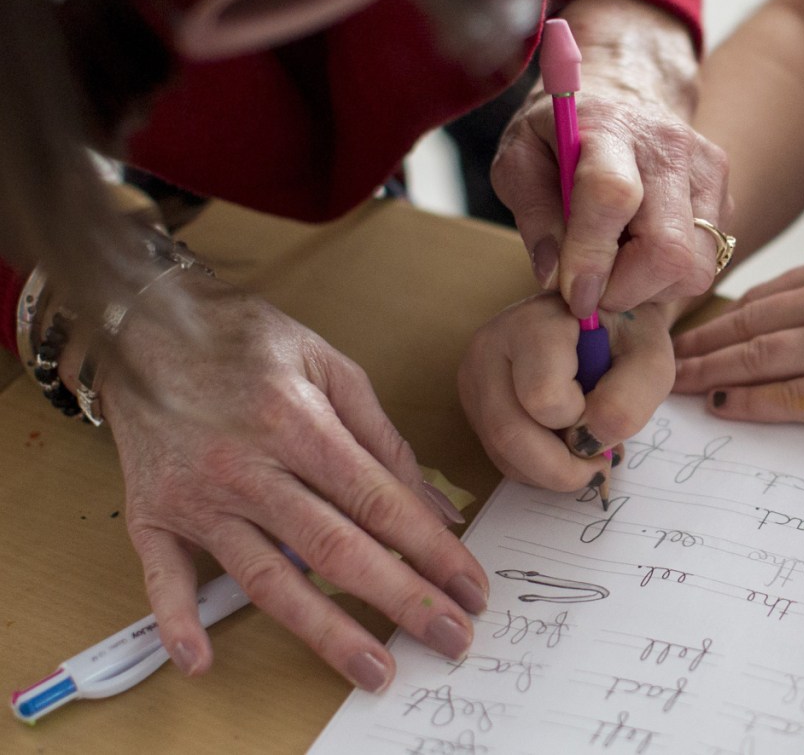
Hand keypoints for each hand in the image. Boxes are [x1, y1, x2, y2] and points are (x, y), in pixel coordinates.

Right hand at [66, 271, 488, 691]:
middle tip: (451, 639)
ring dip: (325, 630)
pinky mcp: (151, 512)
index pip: (378, 501)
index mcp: (297, 421)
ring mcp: (198, 496)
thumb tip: (433, 505)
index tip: (469, 587)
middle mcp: (249, 466)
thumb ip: (383, 437)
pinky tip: (200, 661)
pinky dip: (177, 620)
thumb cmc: (245, 339)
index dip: (431, 550)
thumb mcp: (328, 365)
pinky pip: (163, 575)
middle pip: (335, 548)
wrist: (147, 322)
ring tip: (374, 670)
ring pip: (268, 576)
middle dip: (402, 599)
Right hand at [458, 292, 675, 488]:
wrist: (602, 318)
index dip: (582, 419)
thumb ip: (630, 398)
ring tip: (585, 449)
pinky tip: (562, 444)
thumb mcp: (649, 356)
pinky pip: (499, 457)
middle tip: (600, 463)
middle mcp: (489, 347)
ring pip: (501, 453)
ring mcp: (475, 378)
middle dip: (561, 467)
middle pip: (509, 434)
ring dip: (551, 471)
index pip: (543, 396)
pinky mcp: (475, 405)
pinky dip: (537, 468)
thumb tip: (588, 443)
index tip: (607, 402)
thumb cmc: (625, 335)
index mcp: (531, 323)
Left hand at [491, 0, 730, 318]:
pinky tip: (638, 254)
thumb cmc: (561, 133)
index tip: (573, 296)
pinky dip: (667, 280)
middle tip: (591, 289)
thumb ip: (532, 213)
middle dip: (624, 291)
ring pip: (693, 268)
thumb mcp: (519, 158)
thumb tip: (553, 274)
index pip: (612, 197)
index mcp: (610, 128)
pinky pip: (705, 264)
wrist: (622, 92)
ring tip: (615, 267)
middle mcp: (670, 147)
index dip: (592, 257)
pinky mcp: (724, 198)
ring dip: (648, 290)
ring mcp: (706, 173)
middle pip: (667, 249)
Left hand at [673, 255, 803, 434]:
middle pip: (739, 327)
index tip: (678, 335)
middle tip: (655, 361)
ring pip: (750, 361)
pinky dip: (743, 403)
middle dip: (692, 346)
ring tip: (672, 385)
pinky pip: (782, 399)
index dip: (709, 320)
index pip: (753, 299)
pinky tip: (717, 406)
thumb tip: (759, 317)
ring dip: (703, 373)